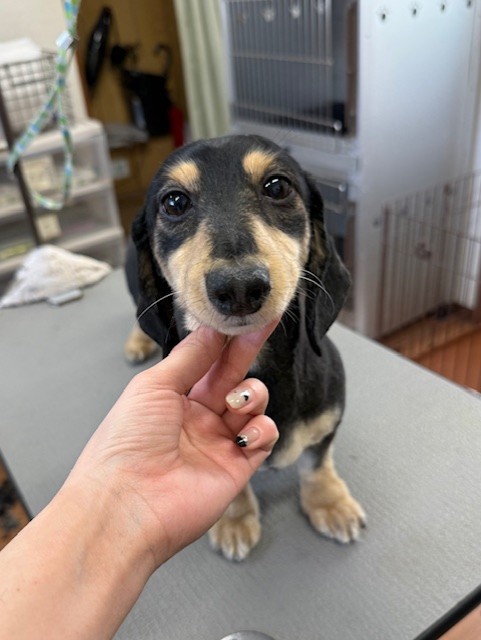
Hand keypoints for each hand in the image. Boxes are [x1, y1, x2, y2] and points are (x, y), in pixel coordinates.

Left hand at [66, 322, 278, 566]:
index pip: (209, 361)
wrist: (126, 504)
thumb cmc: (127, 440)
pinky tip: (243, 434)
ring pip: (253, 405)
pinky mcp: (237, 467)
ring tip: (234, 403)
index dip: (227, 339)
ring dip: (251, 395)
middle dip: (247, 351)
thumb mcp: (155, 385)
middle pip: (233, 377)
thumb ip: (191, 356)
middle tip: (263, 327)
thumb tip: (214, 327)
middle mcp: (199, 417)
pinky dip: (262, 429)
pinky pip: (264, 437)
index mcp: (175, 397)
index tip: (246, 316)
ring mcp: (219, 442)